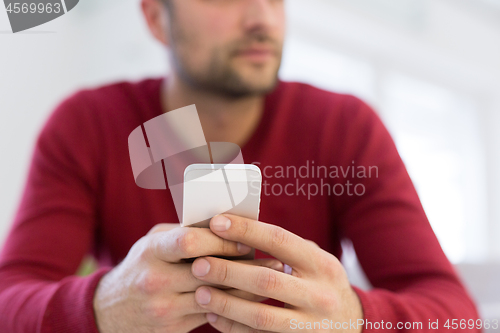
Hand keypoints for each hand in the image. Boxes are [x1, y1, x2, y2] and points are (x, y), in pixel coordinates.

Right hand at [93, 223, 282, 332]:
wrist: (109, 312)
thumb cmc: (141, 266)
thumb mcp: (154, 243)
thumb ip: (185, 232)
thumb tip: (229, 224)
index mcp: (151, 251)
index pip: (189, 242)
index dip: (222, 240)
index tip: (247, 239)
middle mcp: (155, 280)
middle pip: (209, 272)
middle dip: (243, 265)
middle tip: (272, 261)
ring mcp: (163, 308)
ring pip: (217, 298)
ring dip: (248, 289)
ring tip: (272, 279)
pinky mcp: (172, 329)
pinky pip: (212, 317)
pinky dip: (235, 307)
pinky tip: (253, 299)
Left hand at [191, 215, 363, 332]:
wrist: (354, 325)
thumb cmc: (324, 284)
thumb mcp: (317, 261)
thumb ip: (288, 248)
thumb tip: (240, 228)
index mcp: (322, 264)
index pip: (280, 240)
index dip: (246, 230)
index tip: (217, 223)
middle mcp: (319, 294)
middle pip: (266, 280)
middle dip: (228, 271)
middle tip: (198, 264)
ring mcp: (310, 324)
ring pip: (261, 315)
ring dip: (226, 303)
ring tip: (200, 293)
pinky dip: (233, 327)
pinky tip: (214, 316)